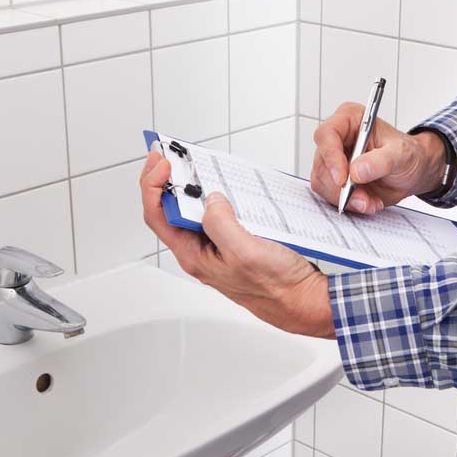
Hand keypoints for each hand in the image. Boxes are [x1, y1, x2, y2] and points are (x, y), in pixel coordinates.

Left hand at [140, 152, 335, 338]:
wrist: (304, 301)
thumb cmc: (278, 287)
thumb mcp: (244, 252)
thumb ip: (220, 223)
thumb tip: (210, 200)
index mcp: (195, 256)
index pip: (158, 216)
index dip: (153, 186)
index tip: (162, 162)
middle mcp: (202, 252)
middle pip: (172, 211)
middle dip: (168, 181)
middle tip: (172, 155)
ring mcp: (219, 248)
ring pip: (196, 212)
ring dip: (195, 188)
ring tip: (196, 166)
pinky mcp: (237, 243)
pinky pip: (220, 216)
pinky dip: (219, 197)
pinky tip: (228, 187)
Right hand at [311, 102, 447, 213]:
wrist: (412, 173)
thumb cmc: (407, 155)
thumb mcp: (401, 154)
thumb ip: (381, 161)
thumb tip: (356, 171)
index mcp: (350, 119)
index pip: (327, 134)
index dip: (331, 157)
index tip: (342, 179)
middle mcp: (337, 139)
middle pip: (322, 163)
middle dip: (341, 187)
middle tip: (363, 198)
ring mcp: (333, 160)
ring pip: (323, 183)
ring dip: (346, 198)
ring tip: (370, 201)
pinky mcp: (333, 180)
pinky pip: (330, 196)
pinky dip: (349, 204)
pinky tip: (367, 202)